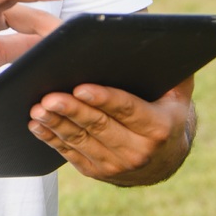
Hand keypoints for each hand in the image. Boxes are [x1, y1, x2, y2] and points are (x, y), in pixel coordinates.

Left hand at [29, 78, 194, 185]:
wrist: (164, 159)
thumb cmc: (166, 114)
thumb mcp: (177, 95)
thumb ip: (173, 72)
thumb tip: (162, 43)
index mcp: (158, 128)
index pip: (127, 109)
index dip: (103, 99)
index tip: (80, 89)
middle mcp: (139, 151)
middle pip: (99, 126)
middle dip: (72, 111)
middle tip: (49, 98)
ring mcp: (116, 165)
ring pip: (81, 141)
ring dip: (56, 124)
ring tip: (38, 109)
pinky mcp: (97, 172)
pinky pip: (70, 154)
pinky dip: (52, 139)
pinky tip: (38, 126)